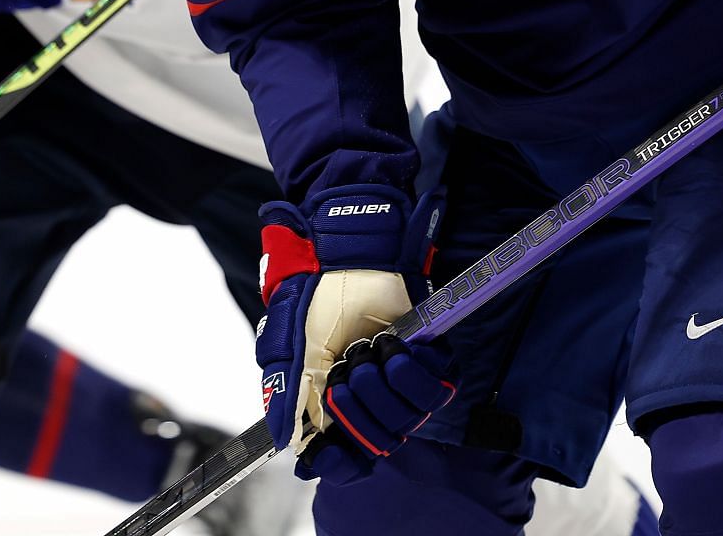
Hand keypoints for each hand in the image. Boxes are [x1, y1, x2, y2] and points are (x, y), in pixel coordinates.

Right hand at [254, 184, 452, 482]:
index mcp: (334, 405)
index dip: (340, 465)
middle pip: (378, 444)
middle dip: (358, 410)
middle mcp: (371, 401)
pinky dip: (411, 372)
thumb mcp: (288, 350)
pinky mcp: (429, 361)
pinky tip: (393, 346)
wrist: (345, 258)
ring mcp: (400, 383)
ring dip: (382, 386)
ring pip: (406, 421)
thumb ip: (286, 398)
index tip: (330, 451)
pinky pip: (435, 392)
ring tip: (368, 350)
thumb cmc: (314, 299)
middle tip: (345, 372)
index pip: (345, 462)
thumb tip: (290, 447)